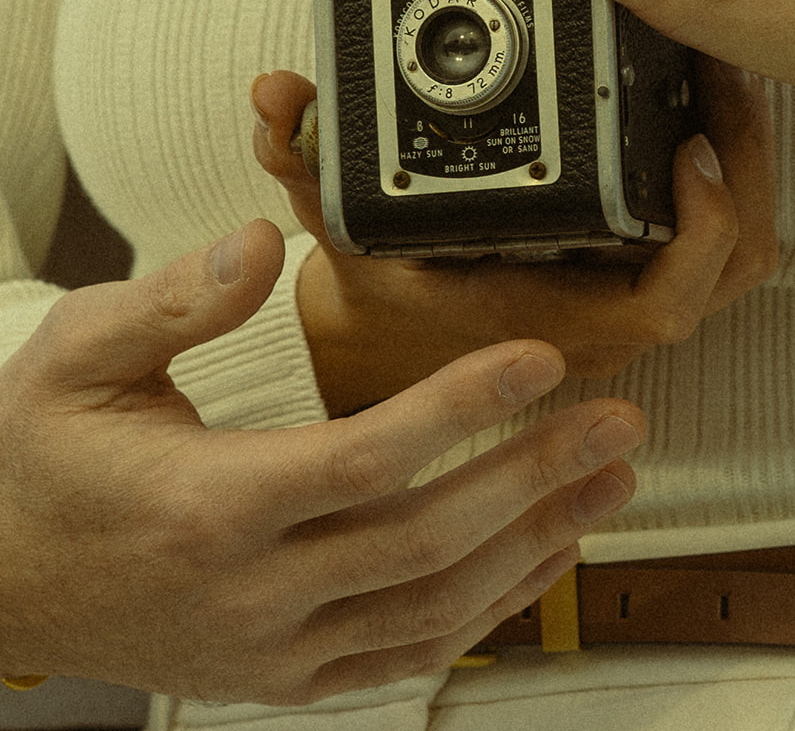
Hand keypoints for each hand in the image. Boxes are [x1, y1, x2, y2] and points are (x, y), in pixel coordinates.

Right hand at [0, 224, 644, 701]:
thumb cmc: (40, 463)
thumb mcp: (78, 356)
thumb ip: (175, 297)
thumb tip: (259, 241)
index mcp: (207, 505)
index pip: (368, 457)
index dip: (465, 407)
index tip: (540, 358)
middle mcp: (251, 591)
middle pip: (426, 538)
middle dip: (535, 474)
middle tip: (615, 421)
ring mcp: (272, 647)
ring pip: (435, 607)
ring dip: (535, 542)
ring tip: (606, 479)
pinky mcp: (283, 674)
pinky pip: (407, 654)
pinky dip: (488, 609)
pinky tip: (541, 557)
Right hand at [251, 61, 775, 413]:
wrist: (384, 338)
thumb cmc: (381, 288)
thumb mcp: (341, 224)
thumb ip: (309, 163)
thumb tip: (274, 98)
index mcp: (552, 317)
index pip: (666, 298)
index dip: (702, 229)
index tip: (693, 144)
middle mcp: (605, 318)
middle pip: (731, 267)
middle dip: (745, 169)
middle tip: (721, 77)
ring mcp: (629, 300)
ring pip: (737, 256)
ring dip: (747, 170)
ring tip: (721, 80)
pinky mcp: (635, 274)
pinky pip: (716, 243)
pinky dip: (727, 183)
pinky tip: (703, 111)